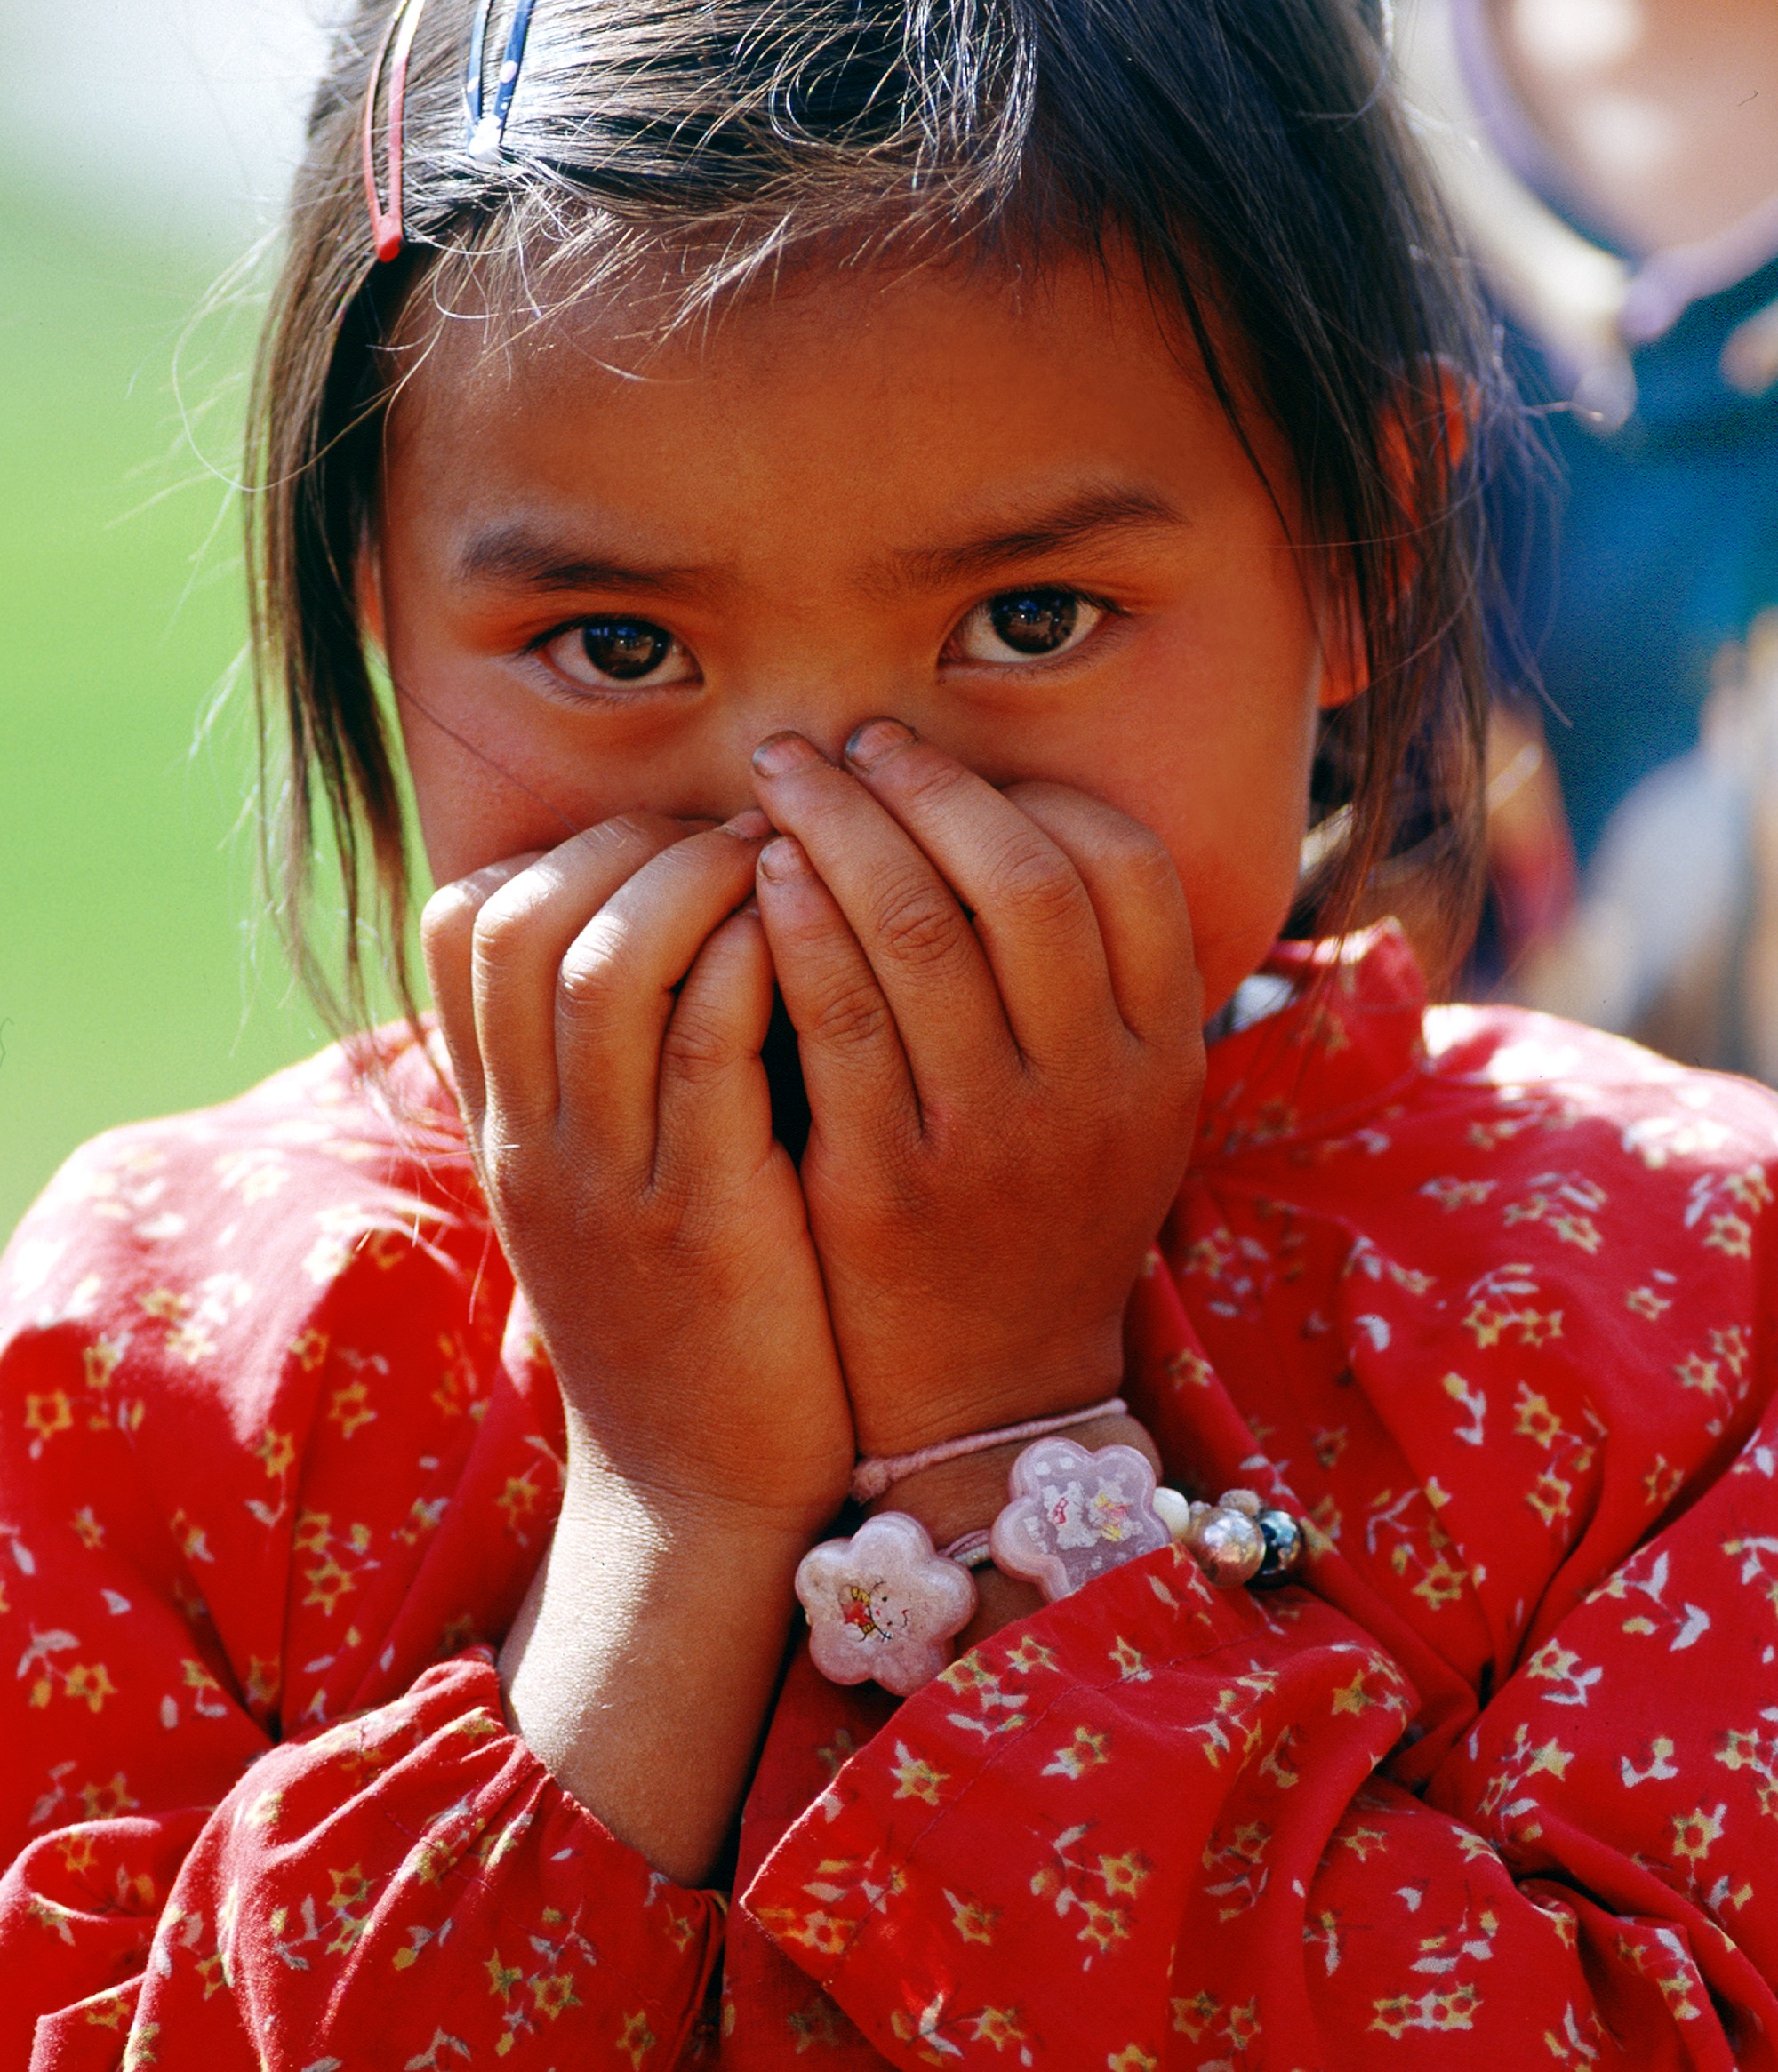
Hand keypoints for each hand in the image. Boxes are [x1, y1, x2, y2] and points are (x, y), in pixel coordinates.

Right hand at [421, 812, 852, 1534]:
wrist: (697, 1498)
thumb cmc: (679, 1317)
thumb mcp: (600, 1186)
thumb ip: (602, 1067)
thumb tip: (662, 919)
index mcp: (504, 1121)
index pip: (460, 923)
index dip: (563, 847)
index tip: (666, 847)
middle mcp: (533, 1139)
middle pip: (525, 917)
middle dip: (637, 840)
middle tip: (741, 838)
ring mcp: (609, 1181)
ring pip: (609, 960)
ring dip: (702, 881)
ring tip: (783, 869)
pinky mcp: (704, 1220)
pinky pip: (706, 1041)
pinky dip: (755, 959)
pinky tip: (814, 939)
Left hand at [750, 722, 1204, 1458]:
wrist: (987, 1409)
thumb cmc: (1038, 1229)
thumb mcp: (1120, 1115)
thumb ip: (1097, 987)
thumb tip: (1023, 816)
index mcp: (1159, 1060)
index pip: (1126, 868)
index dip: (1032, 792)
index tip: (946, 768)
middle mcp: (1093, 1092)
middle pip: (1020, 877)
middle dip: (924, 785)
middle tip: (850, 741)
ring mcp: (991, 1140)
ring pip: (922, 928)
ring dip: (843, 826)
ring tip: (786, 777)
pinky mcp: (886, 1184)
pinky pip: (838, 1015)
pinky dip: (798, 923)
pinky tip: (763, 873)